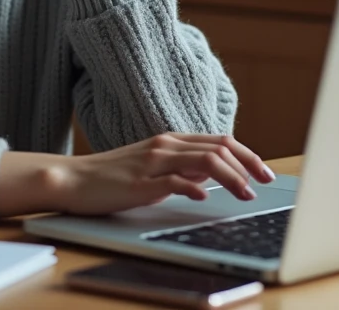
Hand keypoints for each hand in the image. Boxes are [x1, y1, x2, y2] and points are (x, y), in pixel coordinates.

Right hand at [54, 133, 275, 215]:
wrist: (73, 179)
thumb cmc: (112, 177)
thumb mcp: (153, 168)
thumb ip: (181, 167)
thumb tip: (211, 176)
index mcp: (171, 141)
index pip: (219, 140)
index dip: (247, 154)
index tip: (264, 172)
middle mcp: (165, 145)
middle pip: (219, 147)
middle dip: (249, 163)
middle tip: (265, 181)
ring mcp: (153, 162)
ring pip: (204, 161)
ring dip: (232, 178)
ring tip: (245, 194)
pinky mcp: (141, 181)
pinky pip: (175, 180)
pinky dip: (195, 188)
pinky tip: (205, 199)